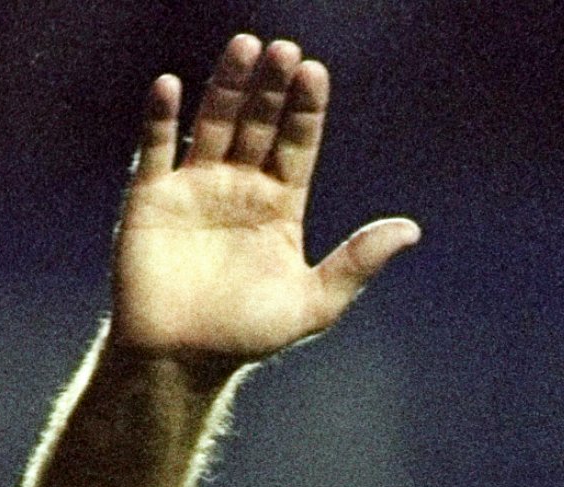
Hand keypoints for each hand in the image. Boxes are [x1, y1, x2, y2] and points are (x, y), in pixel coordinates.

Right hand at [109, 33, 419, 368]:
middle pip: (259, 123)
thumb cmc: (246, 336)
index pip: (297, 144)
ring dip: (228, 85)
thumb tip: (411, 230)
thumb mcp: (314, 303)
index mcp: (279, 206)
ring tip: (245, 47)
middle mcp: (238, 187)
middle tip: (285, 49)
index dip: (305, 109)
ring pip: (214, 123)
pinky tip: (172, 86)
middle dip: (272, 88)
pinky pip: (156, 148)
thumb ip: (357, 261)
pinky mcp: (152, 197)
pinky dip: (161, 118)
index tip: (315, 72)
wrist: (180, 361)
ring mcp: (194, 187)